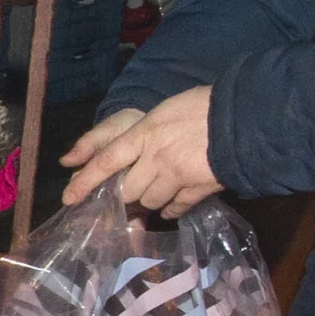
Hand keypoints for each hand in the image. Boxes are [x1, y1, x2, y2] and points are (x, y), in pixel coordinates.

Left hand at [73, 88, 221, 211]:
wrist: (245, 117)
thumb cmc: (203, 106)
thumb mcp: (162, 110)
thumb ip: (134, 132)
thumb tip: (95, 153)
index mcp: (144, 133)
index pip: (106, 161)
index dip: (85, 182)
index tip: (69, 198)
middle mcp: (156, 158)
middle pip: (127, 190)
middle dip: (122, 196)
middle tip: (121, 197)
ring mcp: (178, 176)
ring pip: (150, 201)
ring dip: (148, 202)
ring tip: (151, 196)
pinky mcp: (199, 189)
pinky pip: (177, 208)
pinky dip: (171, 210)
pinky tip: (170, 208)